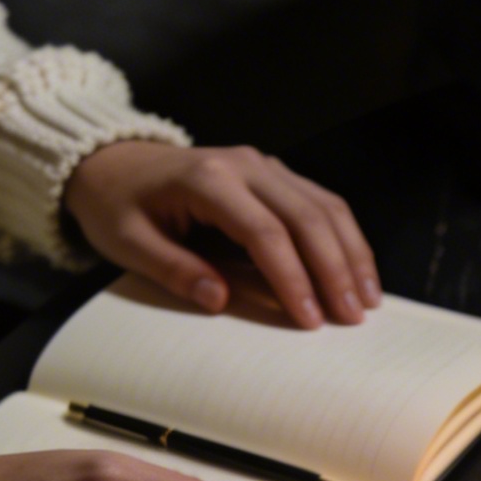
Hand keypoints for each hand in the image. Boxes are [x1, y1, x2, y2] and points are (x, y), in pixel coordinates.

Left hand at [66, 141, 380, 329]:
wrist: (112, 160)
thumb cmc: (118, 205)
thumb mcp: (127, 243)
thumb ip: (174, 269)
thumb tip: (221, 300)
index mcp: (207, 179)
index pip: (265, 232)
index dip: (292, 278)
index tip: (309, 320)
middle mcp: (246, 165)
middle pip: (308, 217)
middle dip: (335, 270)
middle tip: (352, 317)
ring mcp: (265, 164)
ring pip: (326, 206)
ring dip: (352, 254)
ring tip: (367, 300)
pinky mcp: (276, 173)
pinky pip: (323, 202)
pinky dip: (345, 238)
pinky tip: (357, 270)